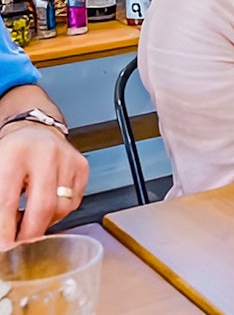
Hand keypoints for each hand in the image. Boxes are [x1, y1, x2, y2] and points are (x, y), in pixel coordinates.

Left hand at [0, 123, 88, 247]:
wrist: (34, 131)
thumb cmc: (11, 154)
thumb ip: (1, 200)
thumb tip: (4, 232)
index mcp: (14, 153)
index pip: (8, 199)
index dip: (5, 228)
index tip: (4, 245)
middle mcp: (45, 154)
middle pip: (43, 207)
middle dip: (30, 233)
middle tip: (18, 243)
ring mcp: (68, 160)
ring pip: (61, 208)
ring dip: (44, 222)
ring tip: (30, 219)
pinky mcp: (82, 167)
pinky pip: (73, 203)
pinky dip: (58, 211)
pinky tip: (46, 204)